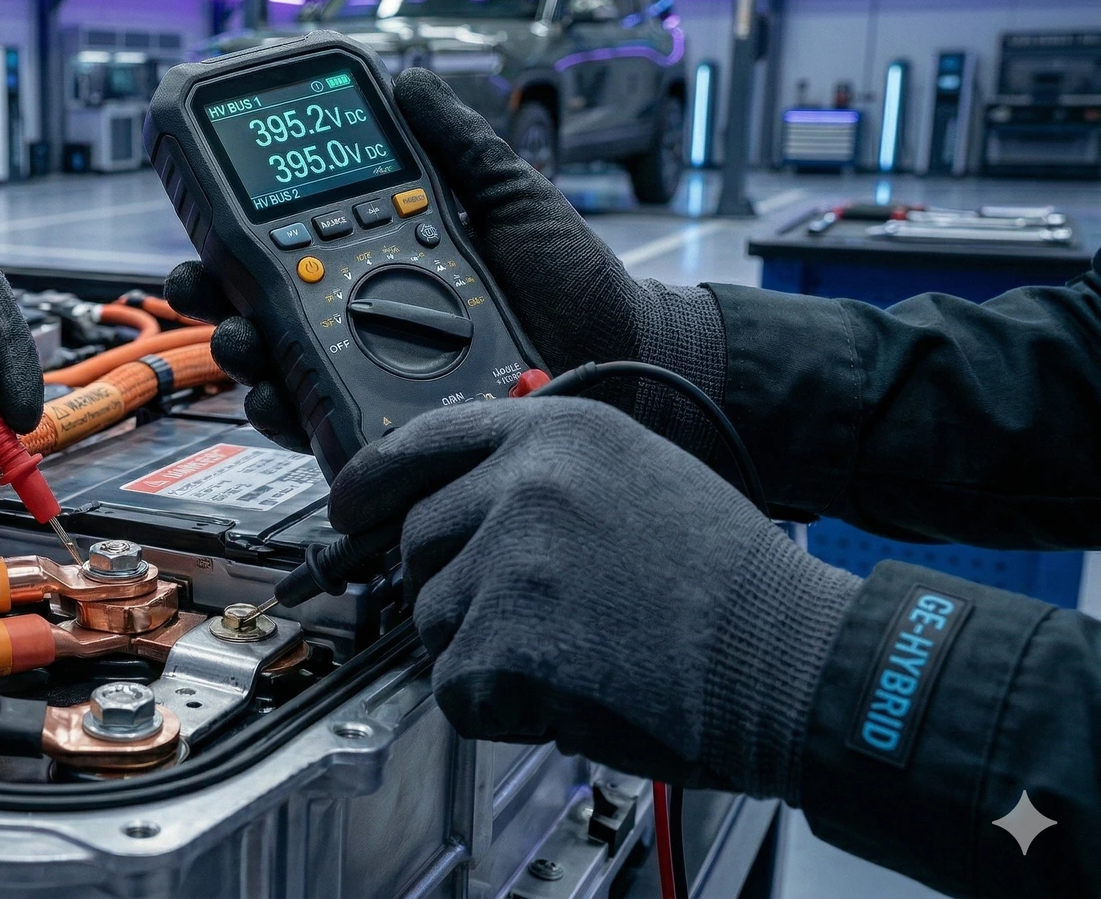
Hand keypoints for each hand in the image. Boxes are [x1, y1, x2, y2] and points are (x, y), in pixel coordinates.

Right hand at [165, 68, 726, 454]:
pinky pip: (316, 423)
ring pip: (275, 366)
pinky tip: (276, 392)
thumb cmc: (572, 282)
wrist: (623, 353)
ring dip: (239, 351)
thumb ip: (458, 143)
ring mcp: (369, 375)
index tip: (207, 210)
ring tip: (238, 336)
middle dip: (214, 292)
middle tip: (202, 280)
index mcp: (378, 257)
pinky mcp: (386, 426)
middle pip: (260, 305)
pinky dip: (284, 411)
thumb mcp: (511, 195)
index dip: (237, 230)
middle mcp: (362, 318)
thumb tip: (409, 82)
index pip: (287, 242)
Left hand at [329, 396, 859, 798]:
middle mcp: (523, 484)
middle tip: (539, 616)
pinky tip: (572, 688)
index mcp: (556, 432)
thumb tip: (453, 504)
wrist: (789, 658)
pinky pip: (455, 688)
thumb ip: (540, 475)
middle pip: (419, 544)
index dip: (372, 482)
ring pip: (433, 621)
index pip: (421, 443)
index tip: (350, 508)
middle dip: (457, 588)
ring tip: (578, 646)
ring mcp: (508, 564)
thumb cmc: (725, 583)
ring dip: (485, 651)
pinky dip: (499, 707)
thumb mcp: (636, 475)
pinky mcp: (503, 645)